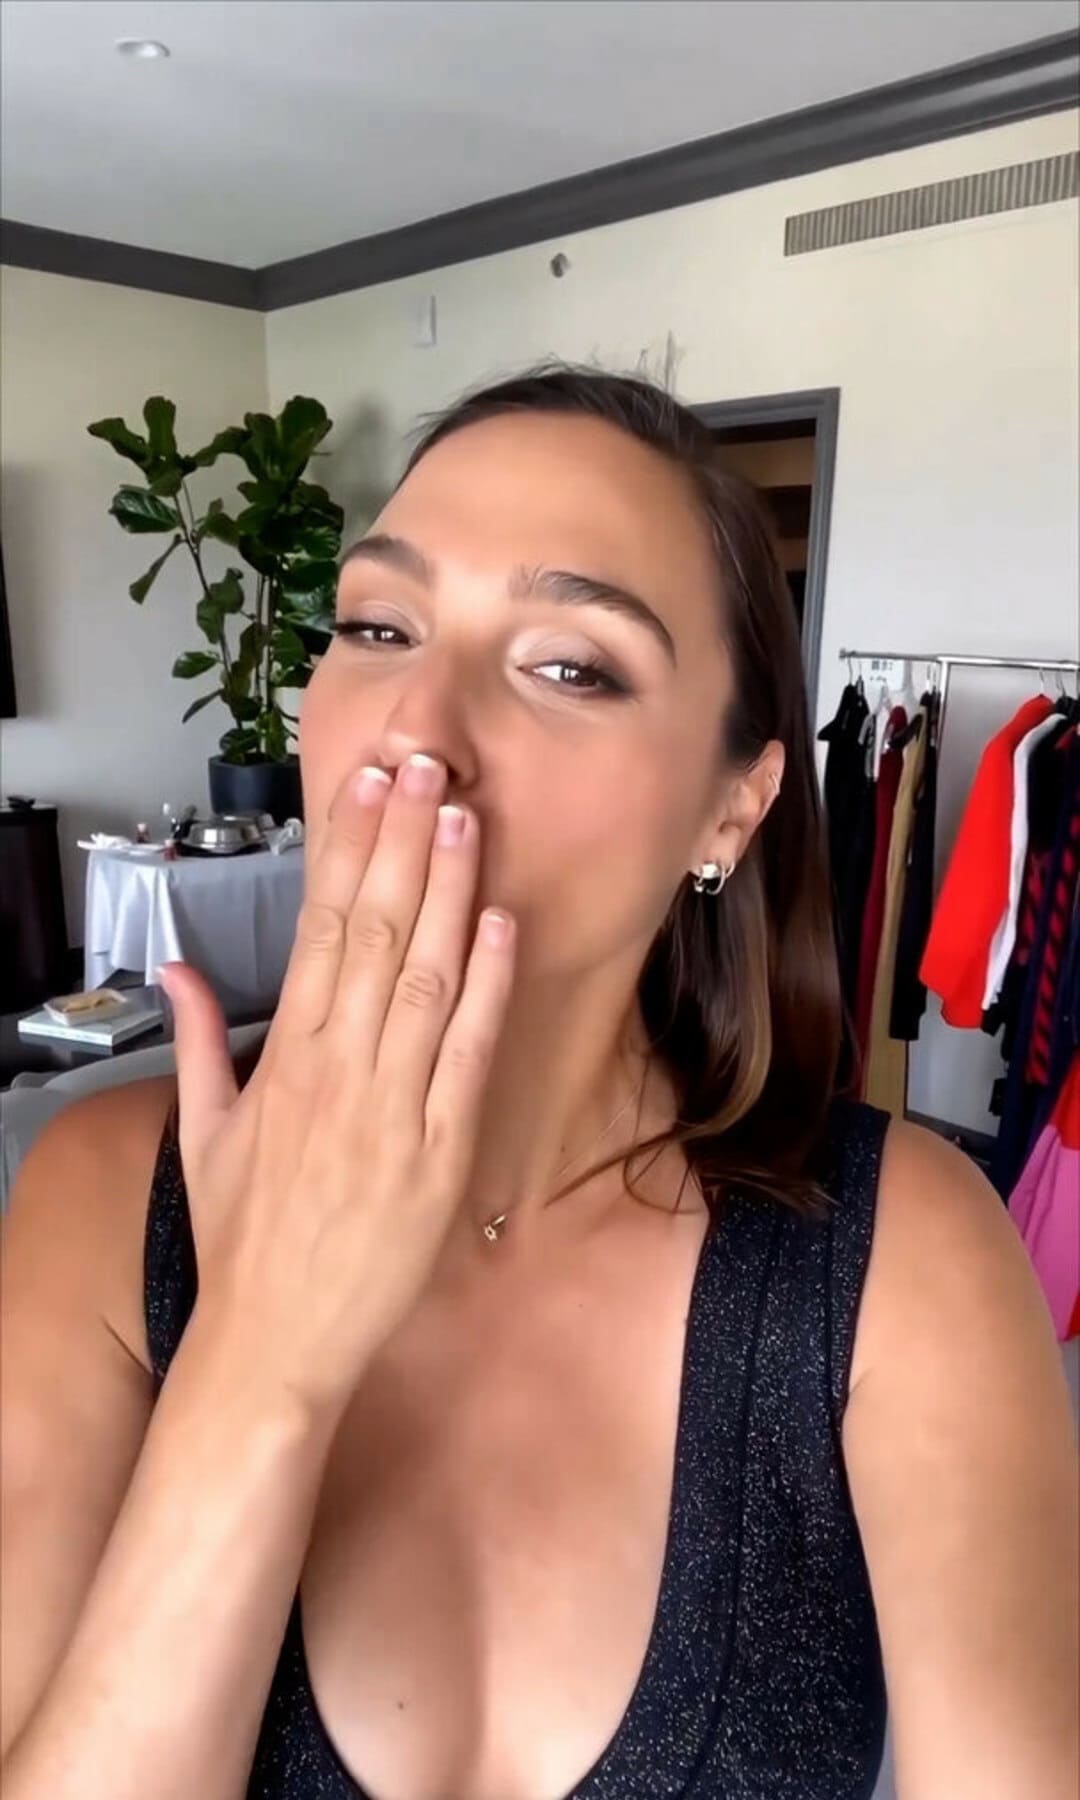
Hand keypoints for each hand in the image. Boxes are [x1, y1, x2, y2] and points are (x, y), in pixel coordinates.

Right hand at [157, 755, 514, 1416]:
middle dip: (402, 843)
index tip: (366, 788)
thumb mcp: (201, 1138)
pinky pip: (467, 1055)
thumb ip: (196, 1044)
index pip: (318, 929)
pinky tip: (500, 926)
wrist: (274, 1344)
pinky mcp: (440, 1154)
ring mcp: (393, 1110)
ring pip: (424, 978)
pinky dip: (486, 988)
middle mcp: (339, 1071)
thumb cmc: (242, 1244)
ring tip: (465, 816)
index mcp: (284, 1060)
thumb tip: (176, 969)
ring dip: (448, 892)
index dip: (346, 851)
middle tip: (426, 766)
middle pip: (374, 933)